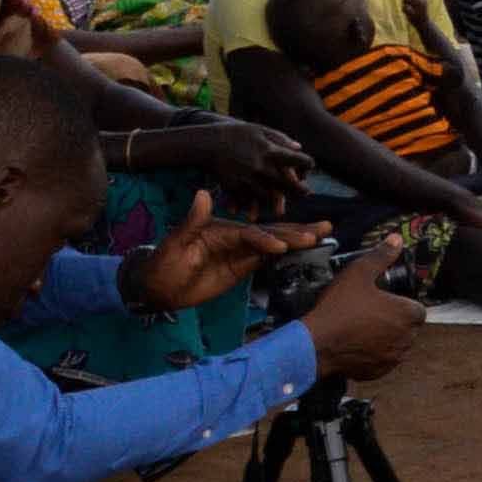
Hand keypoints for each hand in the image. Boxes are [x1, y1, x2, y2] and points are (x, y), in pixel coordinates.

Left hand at [126, 188, 321, 314]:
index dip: (264, 238)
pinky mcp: (243, 265)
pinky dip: (288, 254)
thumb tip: (202, 193)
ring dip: (297, 239)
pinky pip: (269, 258)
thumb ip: (192, 220)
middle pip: (269, 233)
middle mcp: (235, 237)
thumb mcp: (175, 242)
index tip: (280, 246)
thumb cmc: (163, 264)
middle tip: (321, 229)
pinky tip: (306, 250)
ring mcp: (240, 252)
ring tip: (322, 234)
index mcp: (221, 230)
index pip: (248, 233)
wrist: (159, 288)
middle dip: (295, 232)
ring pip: (274, 244)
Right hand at [158, 114, 313, 205]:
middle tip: (307, 193)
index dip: (306, 163)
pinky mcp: (234, 186)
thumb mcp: (259, 129)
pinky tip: (256, 208)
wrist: (206, 143)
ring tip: (283, 206)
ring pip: (268, 195)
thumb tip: (299, 147)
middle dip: (297, 189)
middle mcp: (261, 166)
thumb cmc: (234, 133)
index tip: (310, 166)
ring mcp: (247, 178)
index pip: (296, 160)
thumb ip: (280, 138)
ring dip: (277, 201)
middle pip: (286, 183)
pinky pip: (247, 199)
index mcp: (269, 150)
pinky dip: (252, 204)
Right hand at [301, 239, 431, 383]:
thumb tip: (396, 239)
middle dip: (393, 321)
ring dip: (384, 338)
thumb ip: (380, 256)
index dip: (401, 304)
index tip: (383, 302)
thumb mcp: (358, 273)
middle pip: (408, 327)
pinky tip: (355, 344)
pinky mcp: (378, 373)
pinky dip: (373, 354)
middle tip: (369, 313)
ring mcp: (393, 358)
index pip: (417, 309)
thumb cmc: (338, 307)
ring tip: (361, 329)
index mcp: (409, 315)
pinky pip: (381, 361)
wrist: (315, 344)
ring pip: (395, 345)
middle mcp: (407, 339)